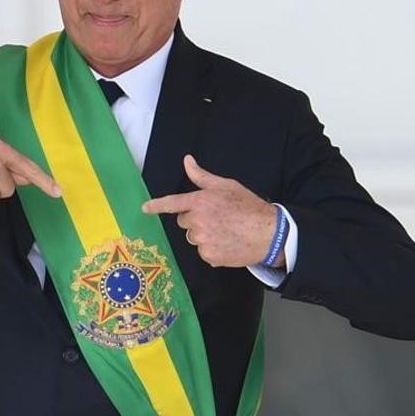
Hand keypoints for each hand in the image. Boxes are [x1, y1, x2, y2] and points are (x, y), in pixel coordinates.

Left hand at [142, 155, 278, 267]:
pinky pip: (203, 252)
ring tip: (225, 231)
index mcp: (200, 201)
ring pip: (193, 237)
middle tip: (217, 219)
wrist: (270, 233)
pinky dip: (212, 249)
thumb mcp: (226, 186)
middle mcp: (197, 221)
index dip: (156, 206)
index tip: (144, 208)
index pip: (172, 203)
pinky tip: (228, 243)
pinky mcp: (209, 255)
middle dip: (195, 220)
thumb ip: (202, 176)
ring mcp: (202, 239)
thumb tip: (187, 160)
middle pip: (184, 222)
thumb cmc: (249, 207)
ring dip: (203, 235)